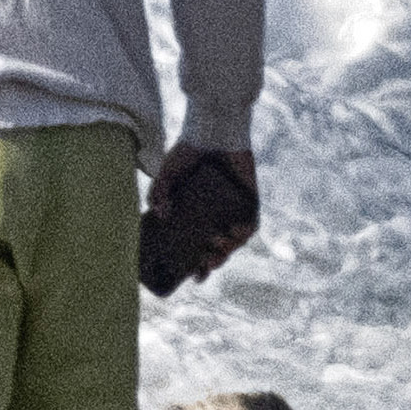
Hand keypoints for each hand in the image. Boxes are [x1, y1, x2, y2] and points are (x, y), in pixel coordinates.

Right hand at [141, 149, 259, 298]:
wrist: (211, 131)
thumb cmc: (186, 152)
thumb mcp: (165, 177)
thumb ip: (158, 194)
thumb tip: (162, 217)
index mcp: (197, 215)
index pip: (199, 245)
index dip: (199, 265)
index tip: (194, 278)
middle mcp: (218, 215)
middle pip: (221, 247)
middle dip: (215, 262)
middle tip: (204, 266)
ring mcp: (235, 209)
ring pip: (237, 239)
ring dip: (228, 250)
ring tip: (215, 249)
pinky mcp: (251, 199)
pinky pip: (252, 222)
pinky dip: (245, 231)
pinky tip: (235, 232)